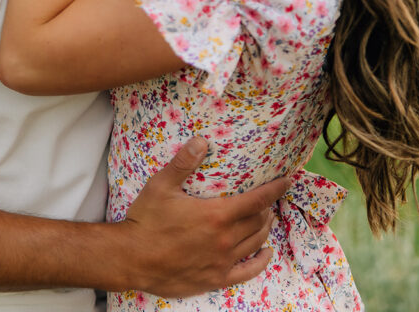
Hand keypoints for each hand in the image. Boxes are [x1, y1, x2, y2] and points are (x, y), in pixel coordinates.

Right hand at [119, 138, 286, 297]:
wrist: (132, 258)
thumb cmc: (146, 220)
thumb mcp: (161, 185)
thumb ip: (183, 163)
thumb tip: (201, 140)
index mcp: (216, 216)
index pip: (255, 201)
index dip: (274, 190)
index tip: (286, 181)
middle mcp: (224, 240)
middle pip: (258, 222)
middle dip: (267, 208)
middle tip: (268, 198)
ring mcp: (221, 262)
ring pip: (255, 244)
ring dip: (264, 229)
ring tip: (266, 218)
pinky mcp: (215, 278)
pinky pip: (247, 272)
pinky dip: (260, 261)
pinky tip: (266, 253)